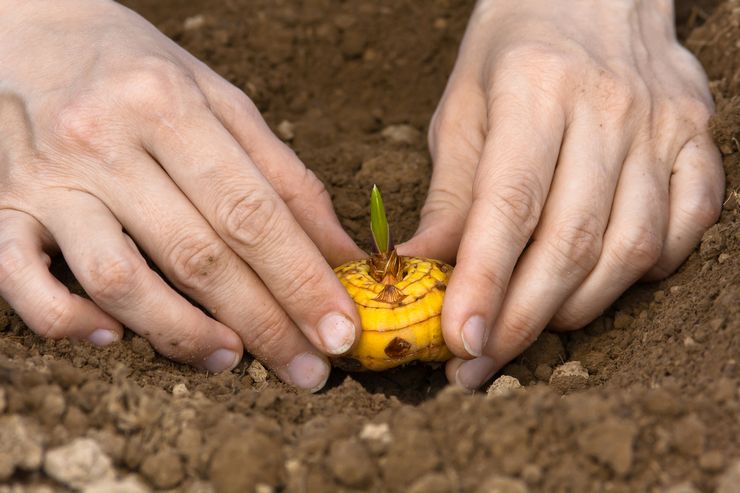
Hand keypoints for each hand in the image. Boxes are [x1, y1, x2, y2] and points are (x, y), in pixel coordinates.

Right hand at [0, 0, 363, 390]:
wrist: (29, 31)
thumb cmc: (140, 71)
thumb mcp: (222, 101)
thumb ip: (283, 176)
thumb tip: (340, 252)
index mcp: (168, 106)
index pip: (252, 212)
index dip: (302, 280)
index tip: (339, 330)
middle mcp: (104, 142)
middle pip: (198, 255)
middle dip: (264, 323)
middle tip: (307, 370)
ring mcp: (46, 180)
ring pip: (118, 279)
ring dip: (182, 333)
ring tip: (232, 358)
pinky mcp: (2, 207)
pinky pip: (21, 280)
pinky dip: (70, 321)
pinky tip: (115, 338)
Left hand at [398, 0, 723, 388]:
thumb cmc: (514, 48)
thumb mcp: (463, 108)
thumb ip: (451, 194)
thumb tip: (419, 271)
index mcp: (537, 91)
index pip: (510, 207)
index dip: (485, 284)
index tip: (460, 343)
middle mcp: (608, 109)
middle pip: (572, 241)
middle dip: (524, 319)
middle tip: (483, 364)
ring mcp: (663, 126)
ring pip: (632, 247)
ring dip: (580, 305)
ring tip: (533, 327)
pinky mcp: (698, 139)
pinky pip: (688, 225)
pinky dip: (649, 268)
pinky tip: (605, 279)